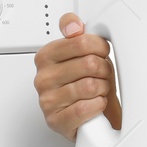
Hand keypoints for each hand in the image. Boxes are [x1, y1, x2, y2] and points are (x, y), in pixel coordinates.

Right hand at [32, 12, 121, 140]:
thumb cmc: (85, 82)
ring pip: (90, 86)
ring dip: (102, 89)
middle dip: (103, 70)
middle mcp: (43, 78)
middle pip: (89, 64)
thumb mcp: (81, 52)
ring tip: (98, 90)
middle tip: (101, 75)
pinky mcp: (55, 121)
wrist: (89, 116)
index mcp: (46, 56)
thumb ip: (75, 31)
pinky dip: (97, 106)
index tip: (101, 53)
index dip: (100, 47)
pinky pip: (85, 108)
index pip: (81, 42)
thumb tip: (73, 25)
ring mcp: (47, 101)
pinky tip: (95, 104)